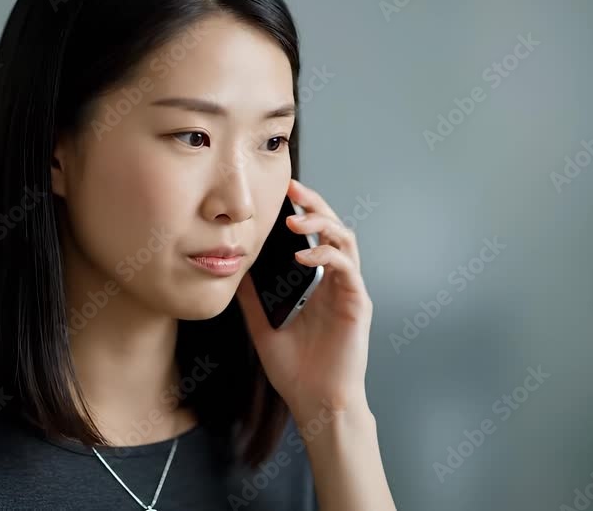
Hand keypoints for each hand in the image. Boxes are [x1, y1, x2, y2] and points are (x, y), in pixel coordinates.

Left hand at [236, 179, 373, 421]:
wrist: (316, 404)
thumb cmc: (297, 372)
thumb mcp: (263, 326)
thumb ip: (253, 298)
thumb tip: (235, 270)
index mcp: (319, 285)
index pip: (316, 236)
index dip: (305, 211)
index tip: (284, 194)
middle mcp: (337, 283)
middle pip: (334, 228)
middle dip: (316, 204)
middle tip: (294, 188)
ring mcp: (349, 291)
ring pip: (346, 240)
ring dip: (322, 223)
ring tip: (296, 219)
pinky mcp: (357, 304)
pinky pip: (347, 269)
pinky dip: (327, 255)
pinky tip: (305, 256)